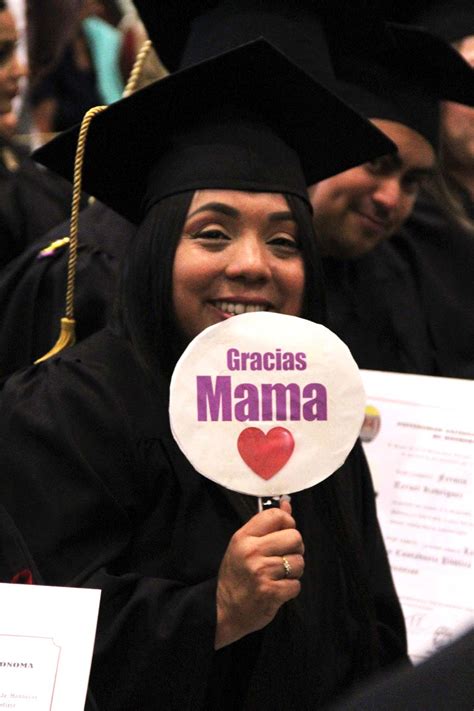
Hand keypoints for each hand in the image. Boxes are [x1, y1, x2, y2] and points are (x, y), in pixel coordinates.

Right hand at [215, 500, 303, 648]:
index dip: (288, 523)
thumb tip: (286, 503)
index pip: (276, 516)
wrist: (223, 611)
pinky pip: (296, 585)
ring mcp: (261, 572)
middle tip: (283, 556)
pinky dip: (290, 588)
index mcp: (244, 537)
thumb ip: (266, 524)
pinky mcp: (271, 592)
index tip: (284, 532)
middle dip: (295, 548)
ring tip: (278, 575)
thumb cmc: (235, 576)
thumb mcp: (244, 544)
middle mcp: (252, 552)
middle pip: (295, 537)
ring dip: (293, 570)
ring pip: (299, 562)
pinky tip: (276, 589)